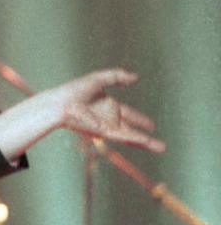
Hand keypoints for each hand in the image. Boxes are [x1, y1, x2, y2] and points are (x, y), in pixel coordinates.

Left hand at [48, 68, 164, 152]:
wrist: (61, 102)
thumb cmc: (75, 90)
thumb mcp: (100, 78)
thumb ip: (117, 76)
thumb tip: (135, 78)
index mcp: (109, 107)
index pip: (129, 115)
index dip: (140, 119)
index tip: (153, 125)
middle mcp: (109, 119)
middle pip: (132, 130)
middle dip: (146, 139)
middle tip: (162, 147)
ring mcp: (107, 127)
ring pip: (130, 137)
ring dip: (146, 143)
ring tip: (162, 148)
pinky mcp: (104, 131)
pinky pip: (122, 136)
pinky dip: (135, 138)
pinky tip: (146, 141)